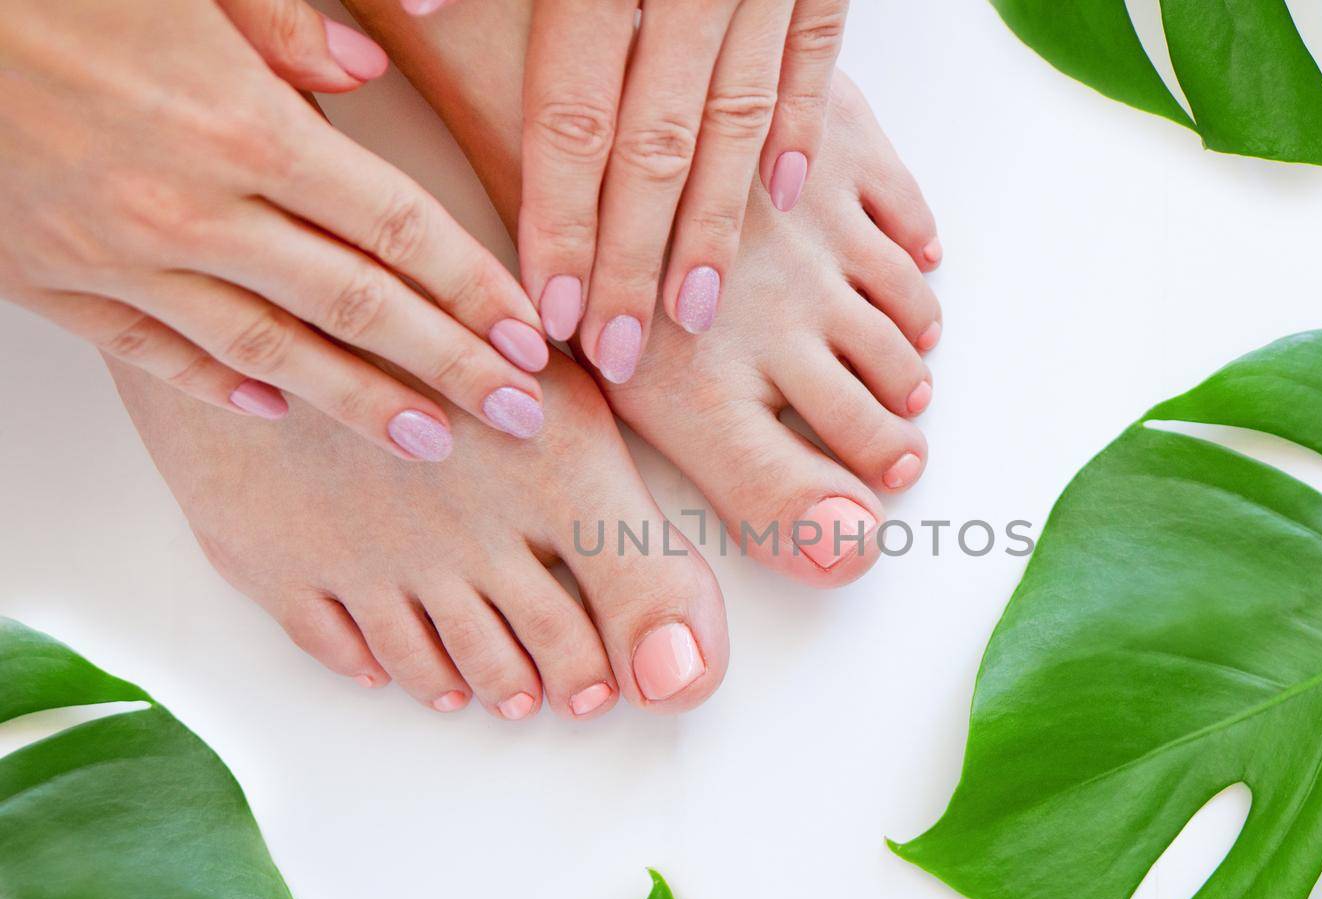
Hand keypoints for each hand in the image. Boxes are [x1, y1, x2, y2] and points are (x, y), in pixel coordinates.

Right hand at [0, 0, 551, 460]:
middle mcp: (191, 207)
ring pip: (270, 351)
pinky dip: (224, 389)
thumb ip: (282, 23)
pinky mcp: (50, 283)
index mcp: (239, 124)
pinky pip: (156, 355)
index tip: (528, 339)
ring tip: (433, 442)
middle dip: (451, 367)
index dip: (473, 289)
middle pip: (355, 306)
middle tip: (521, 419)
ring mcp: (119, 256)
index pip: (395, 227)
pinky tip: (283, 412)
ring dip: (360, 403)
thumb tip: (366, 71)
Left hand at [408, 0, 847, 382]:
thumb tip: (413, 8)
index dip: (563, 220)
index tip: (553, 310)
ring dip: (719, 224)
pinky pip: (816, 60)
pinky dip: (802, 130)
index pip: (575, 117)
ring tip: (694, 311)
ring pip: (740, 121)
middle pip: (657, 147)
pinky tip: (785, 198)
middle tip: (616, 350)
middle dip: (635, 260)